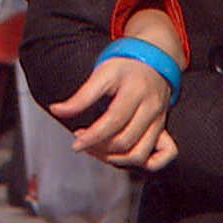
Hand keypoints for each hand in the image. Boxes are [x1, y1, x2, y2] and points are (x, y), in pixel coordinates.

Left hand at [48, 57, 177, 170]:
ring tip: (98, 149)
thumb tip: (56, 110)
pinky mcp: (164, 128)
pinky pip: (166, 154)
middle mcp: (151, 107)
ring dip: (115, 159)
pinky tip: (124, 155)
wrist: (153, 60)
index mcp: (135, 90)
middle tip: (82, 141)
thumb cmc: (124, 67)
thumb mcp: (101, 74)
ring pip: (140, 153)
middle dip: (99, 148)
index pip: (114, 121)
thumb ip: (81, 96)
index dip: (92, 137)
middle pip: (125, 141)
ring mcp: (160, 120)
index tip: (76, 144)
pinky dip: (147, 163)